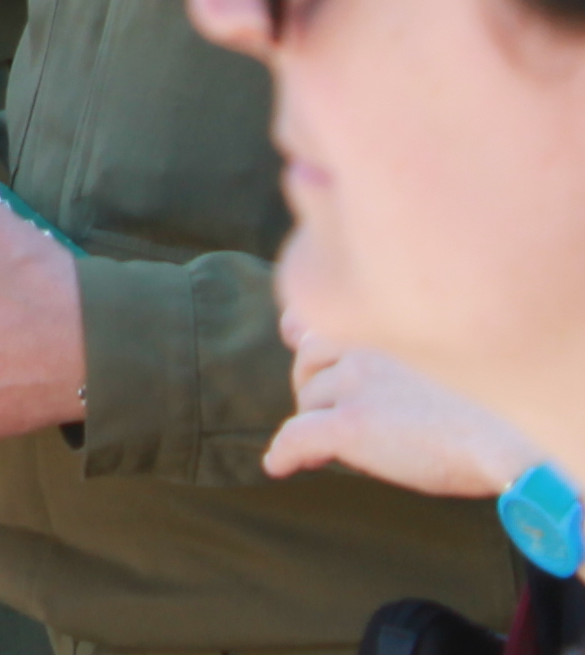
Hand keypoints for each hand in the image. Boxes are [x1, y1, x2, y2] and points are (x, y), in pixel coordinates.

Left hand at [266, 331, 551, 497]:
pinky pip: (297, 437)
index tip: (296, 340)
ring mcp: (353, 384)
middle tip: (340, 410)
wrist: (511, 438)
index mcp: (383, 327)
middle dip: (317, 385)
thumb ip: (384, 348)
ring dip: (317, 420)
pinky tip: (278, 467)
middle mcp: (362, 346)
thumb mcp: (435, 358)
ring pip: (309, 402)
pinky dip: (284, 453)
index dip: (304, 336)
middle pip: (308, 364)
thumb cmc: (486, 403)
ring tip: (344, 443)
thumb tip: (312, 338)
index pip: (316, 321)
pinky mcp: (352, 424)